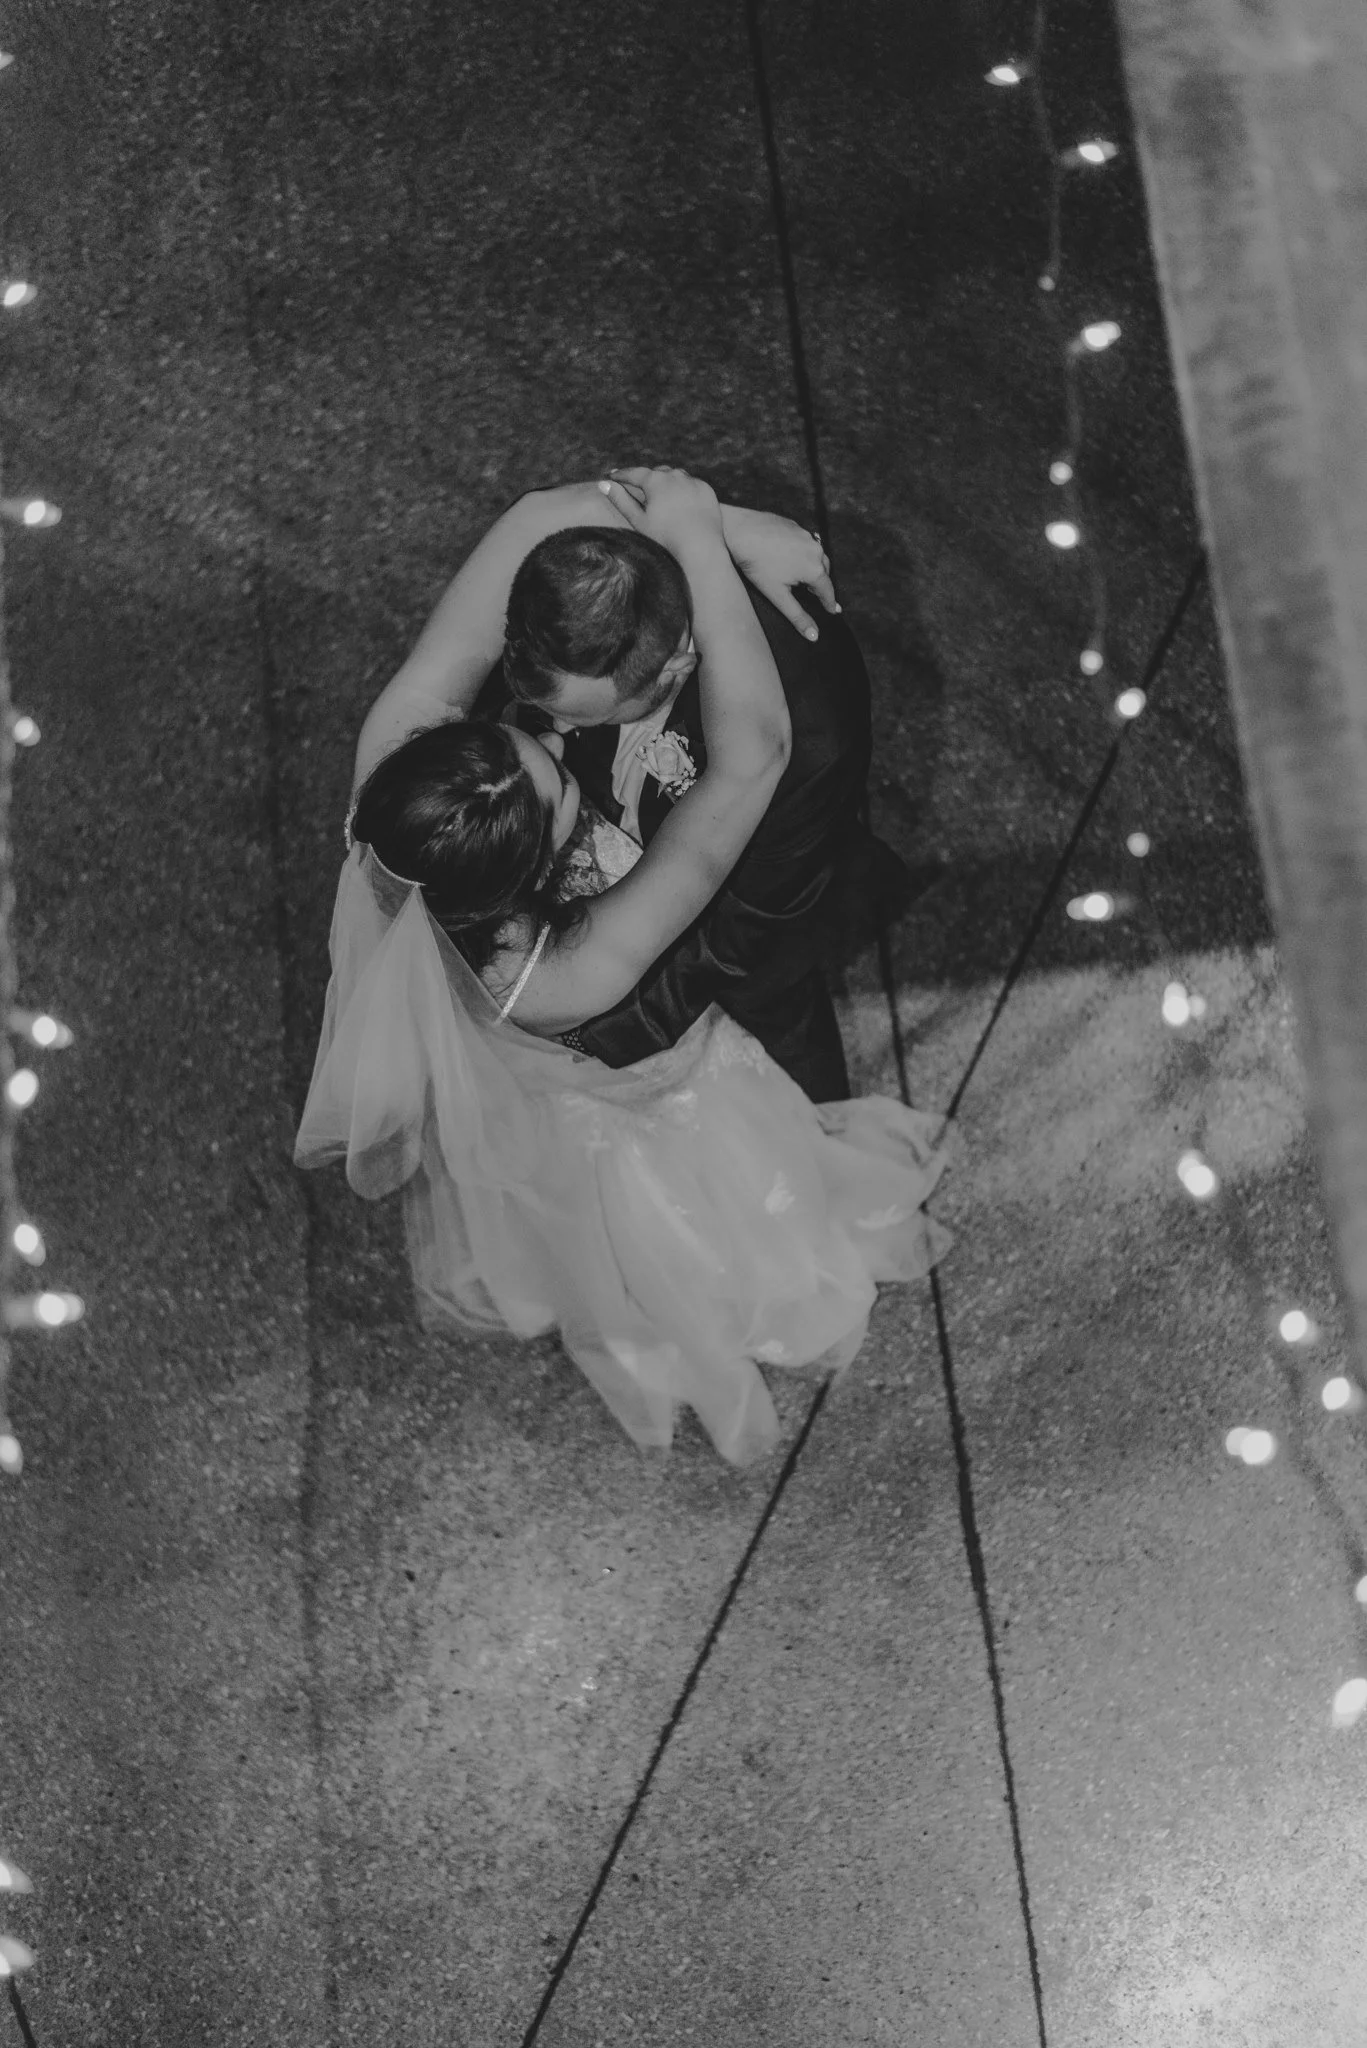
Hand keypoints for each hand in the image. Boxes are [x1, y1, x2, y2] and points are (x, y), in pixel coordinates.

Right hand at [595, 465, 723, 555]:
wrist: (700, 546)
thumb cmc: (665, 536)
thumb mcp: (639, 520)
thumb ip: (621, 500)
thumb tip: (603, 484)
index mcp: (656, 480)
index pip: (634, 473)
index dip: (622, 475)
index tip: (612, 475)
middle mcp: (675, 475)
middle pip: (656, 472)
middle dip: (646, 477)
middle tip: (637, 484)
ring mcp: (693, 481)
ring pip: (675, 476)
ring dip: (666, 481)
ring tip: (660, 492)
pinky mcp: (707, 490)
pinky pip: (692, 485)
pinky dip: (684, 490)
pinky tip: (681, 500)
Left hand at [719, 506, 839, 641]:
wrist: (739, 531)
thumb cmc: (757, 564)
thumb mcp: (778, 595)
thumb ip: (798, 616)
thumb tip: (814, 636)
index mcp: (815, 569)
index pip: (828, 591)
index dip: (829, 603)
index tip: (833, 611)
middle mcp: (816, 550)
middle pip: (824, 573)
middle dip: (821, 585)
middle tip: (818, 596)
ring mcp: (806, 535)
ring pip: (816, 555)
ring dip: (814, 567)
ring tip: (807, 577)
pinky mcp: (796, 526)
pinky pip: (806, 543)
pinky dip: (803, 552)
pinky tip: (795, 556)